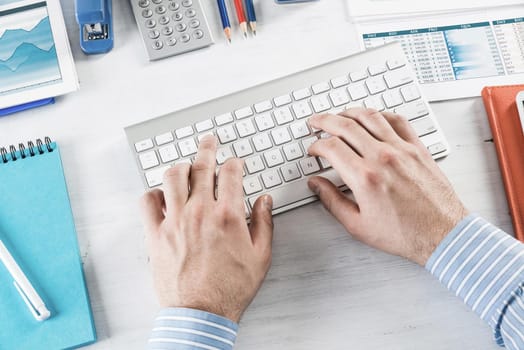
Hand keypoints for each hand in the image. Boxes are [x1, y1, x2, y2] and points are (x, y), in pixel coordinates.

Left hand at [141, 135, 273, 321]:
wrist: (202, 312)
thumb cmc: (230, 287)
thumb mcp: (261, 255)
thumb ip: (264, 223)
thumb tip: (265, 200)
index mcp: (228, 215)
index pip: (231, 173)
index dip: (234, 163)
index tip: (234, 162)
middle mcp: (200, 211)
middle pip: (201, 167)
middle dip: (207, 148)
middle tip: (209, 140)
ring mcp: (175, 220)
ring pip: (173, 176)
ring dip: (181, 165)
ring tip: (186, 164)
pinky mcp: (156, 233)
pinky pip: (148, 201)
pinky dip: (154, 192)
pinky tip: (162, 194)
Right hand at [307, 108, 467, 265]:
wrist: (442, 234)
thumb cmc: (404, 233)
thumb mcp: (357, 225)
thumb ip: (332, 201)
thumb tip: (316, 185)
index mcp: (364, 177)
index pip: (331, 147)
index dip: (316, 145)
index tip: (313, 150)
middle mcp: (382, 158)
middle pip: (346, 125)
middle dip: (325, 121)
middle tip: (315, 121)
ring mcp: (402, 150)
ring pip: (370, 117)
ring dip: (350, 112)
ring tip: (340, 115)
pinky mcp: (418, 149)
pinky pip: (398, 121)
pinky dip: (381, 114)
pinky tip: (373, 117)